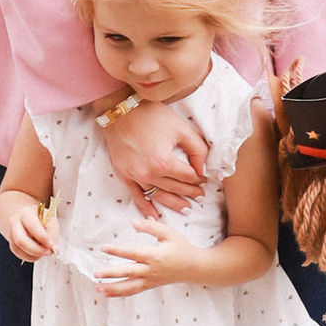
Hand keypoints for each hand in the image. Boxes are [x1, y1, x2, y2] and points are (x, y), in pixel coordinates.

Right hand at [0, 188, 56, 262]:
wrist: (30, 219)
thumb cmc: (42, 219)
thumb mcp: (51, 221)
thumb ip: (53, 234)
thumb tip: (54, 250)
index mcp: (25, 213)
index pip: (32, 226)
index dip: (42, 237)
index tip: (51, 244)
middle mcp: (15, 223)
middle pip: (21, 240)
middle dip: (36, 250)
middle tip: (48, 252)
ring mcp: (11, 234)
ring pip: (20, 250)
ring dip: (35, 255)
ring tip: (45, 251)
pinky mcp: (12, 244)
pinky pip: (20, 255)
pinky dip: (31, 257)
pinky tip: (38, 253)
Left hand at [95, 226, 205, 297]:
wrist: (195, 268)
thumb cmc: (182, 248)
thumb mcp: (169, 233)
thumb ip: (151, 227)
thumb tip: (134, 223)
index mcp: (154, 255)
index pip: (131, 253)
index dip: (116, 250)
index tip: (103, 248)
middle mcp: (151, 270)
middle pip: (128, 272)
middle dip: (111, 273)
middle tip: (96, 273)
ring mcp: (150, 280)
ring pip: (129, 287)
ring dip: (113, 288)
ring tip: (98, 287)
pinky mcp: (151, 285)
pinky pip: (134, 291)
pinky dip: (120, 293)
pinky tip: (108, 293)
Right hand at [103, 100, 206, 221]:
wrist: (120, 109)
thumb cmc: (152, 115)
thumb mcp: (181, 129)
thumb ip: (198, 150)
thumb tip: (201, 169)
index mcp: (164, 162)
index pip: (188, 177)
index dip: (199, 180)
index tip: (204, 181)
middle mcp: (148, 173)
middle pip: (175, 189)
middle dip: (189, 193)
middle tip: (199, 196)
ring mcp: (134, 175)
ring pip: (158, 196)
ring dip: (173, 203)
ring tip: (186, 208)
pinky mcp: (123, 174)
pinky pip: (136, 196)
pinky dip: (146, 207)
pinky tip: (155, 216)